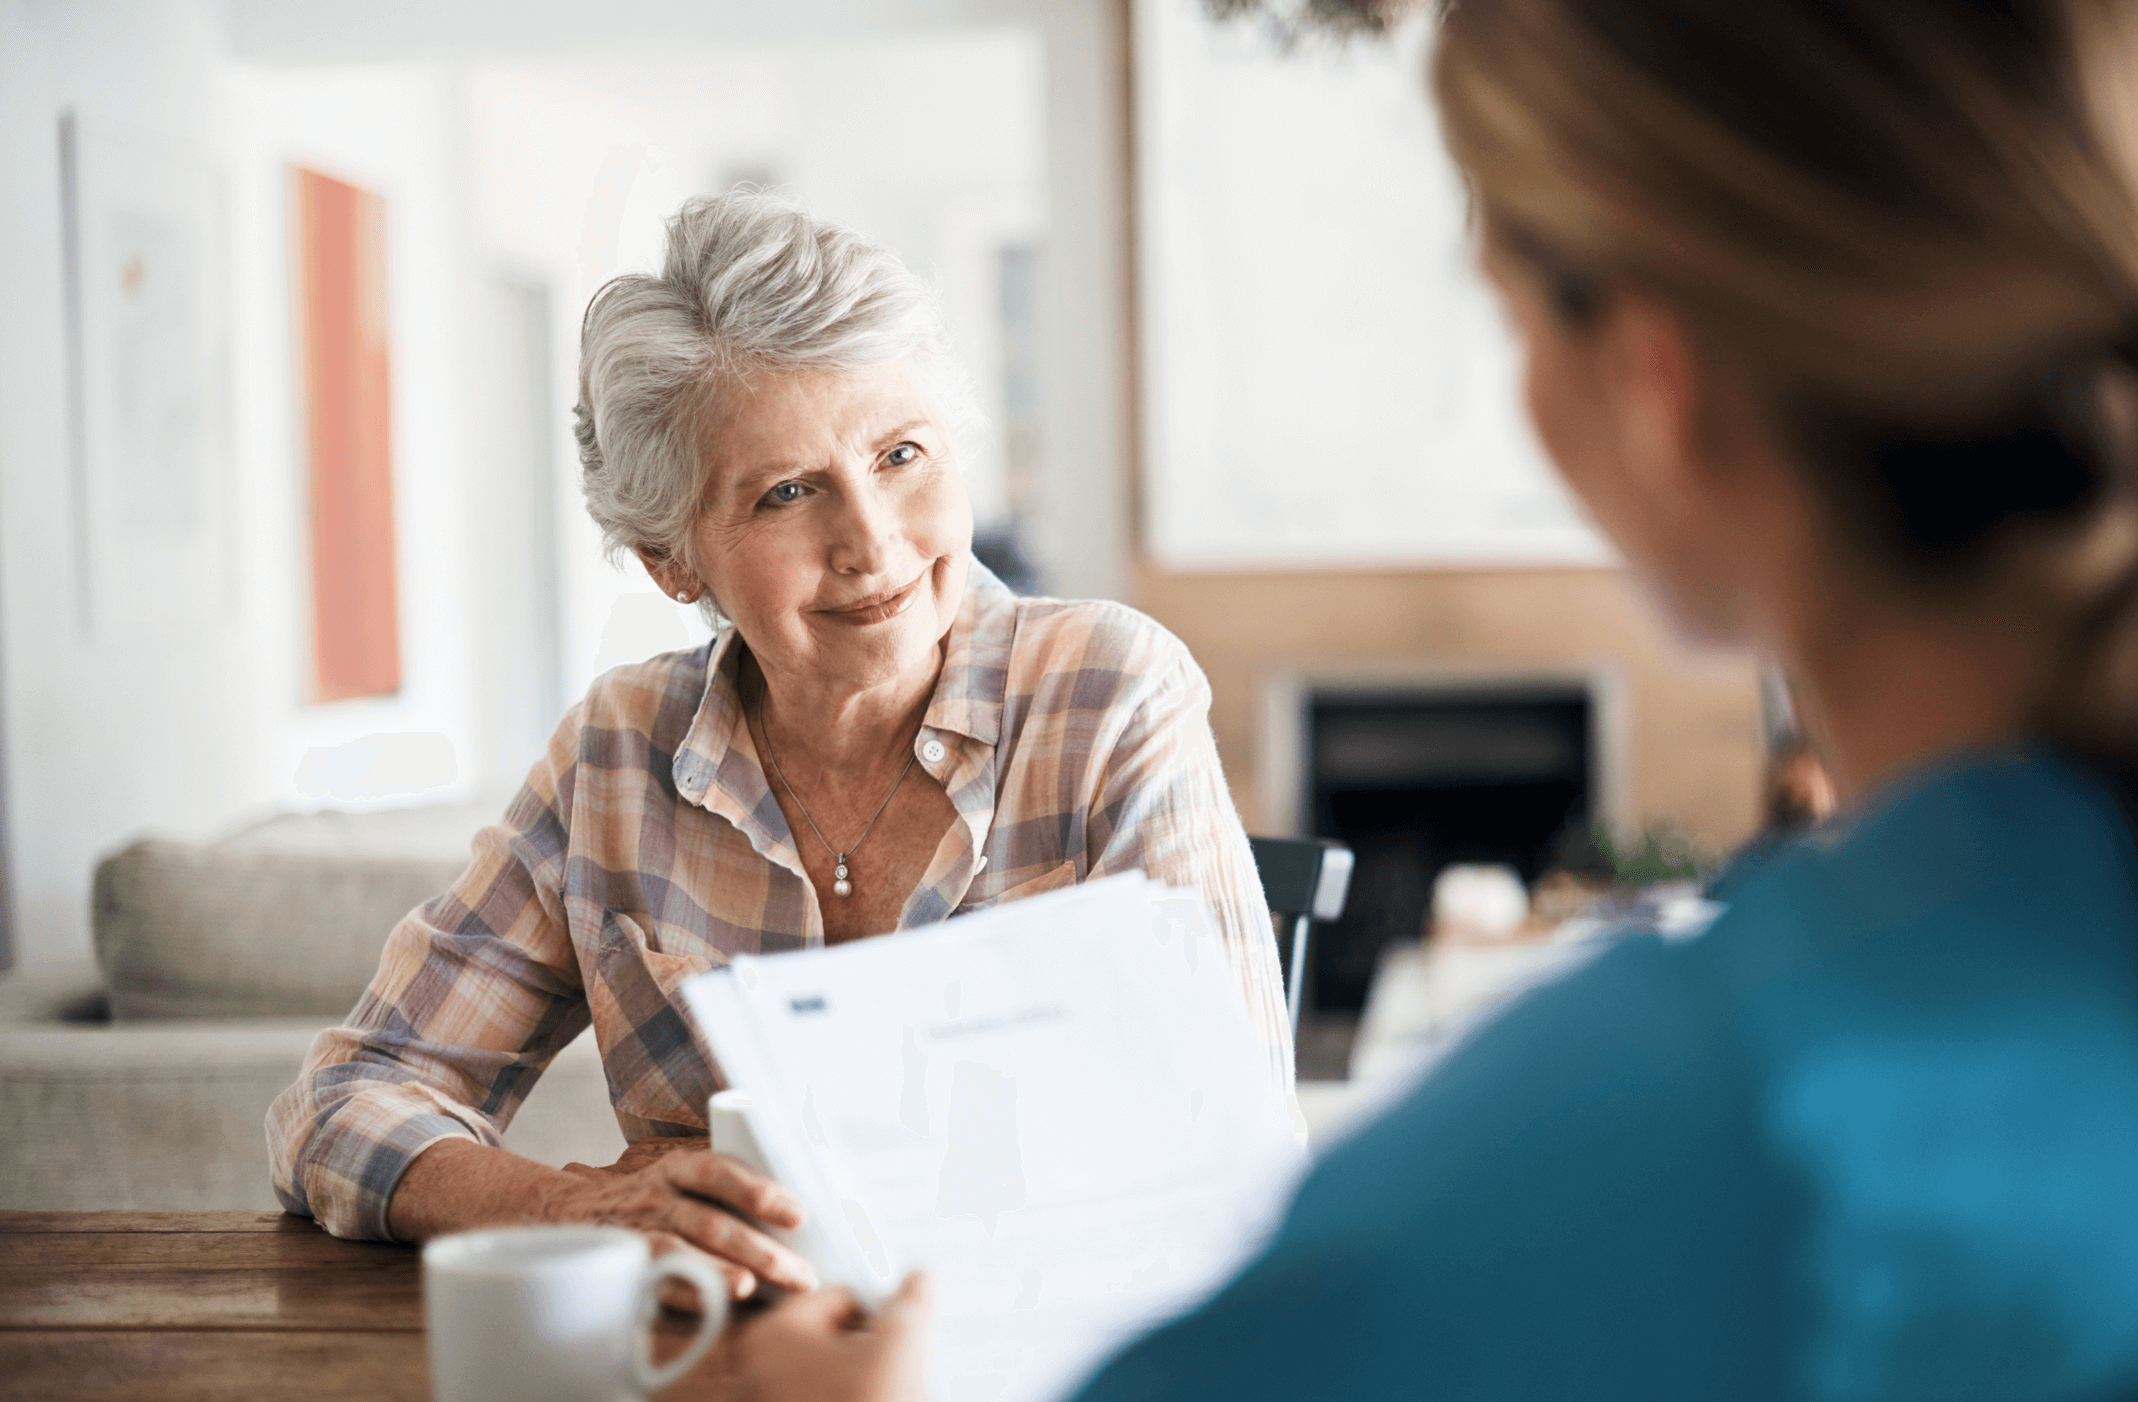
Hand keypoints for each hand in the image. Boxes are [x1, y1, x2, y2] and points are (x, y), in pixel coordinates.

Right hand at [555, 1137, 814, 1299]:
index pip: (718, 1171)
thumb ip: (725, 1187)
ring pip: (678, 1252)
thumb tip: (796, 1215)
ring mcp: (637, 1233)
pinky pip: (653, 1282)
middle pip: (710, 1221)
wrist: (573, 1212)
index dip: (758, 1191)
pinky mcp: (625, 1265)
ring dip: (717, 1272)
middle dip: (758, 1250)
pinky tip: (713, 1308)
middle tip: (799, 1273)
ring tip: (750, 1288)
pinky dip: (683, 1296)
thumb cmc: (652, 1199)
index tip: (798, 1215)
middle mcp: (657, 1197)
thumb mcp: (680, 1177)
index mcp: (678, 1168)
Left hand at [728, 1271, 931, 1401]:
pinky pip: (821, 1399)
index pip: (841, 1296)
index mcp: (771, 1335)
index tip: (899, 1341)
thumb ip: (913, 1298)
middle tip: (890, 1376)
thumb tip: (920, 1277)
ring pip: (828, 1376)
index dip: (881, 1314)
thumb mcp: (904, 1343)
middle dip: (868, 1351)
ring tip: (880, 1397)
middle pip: (831, 1336)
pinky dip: (847, 1400)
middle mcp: (753, 1371)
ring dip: (860, 1382)